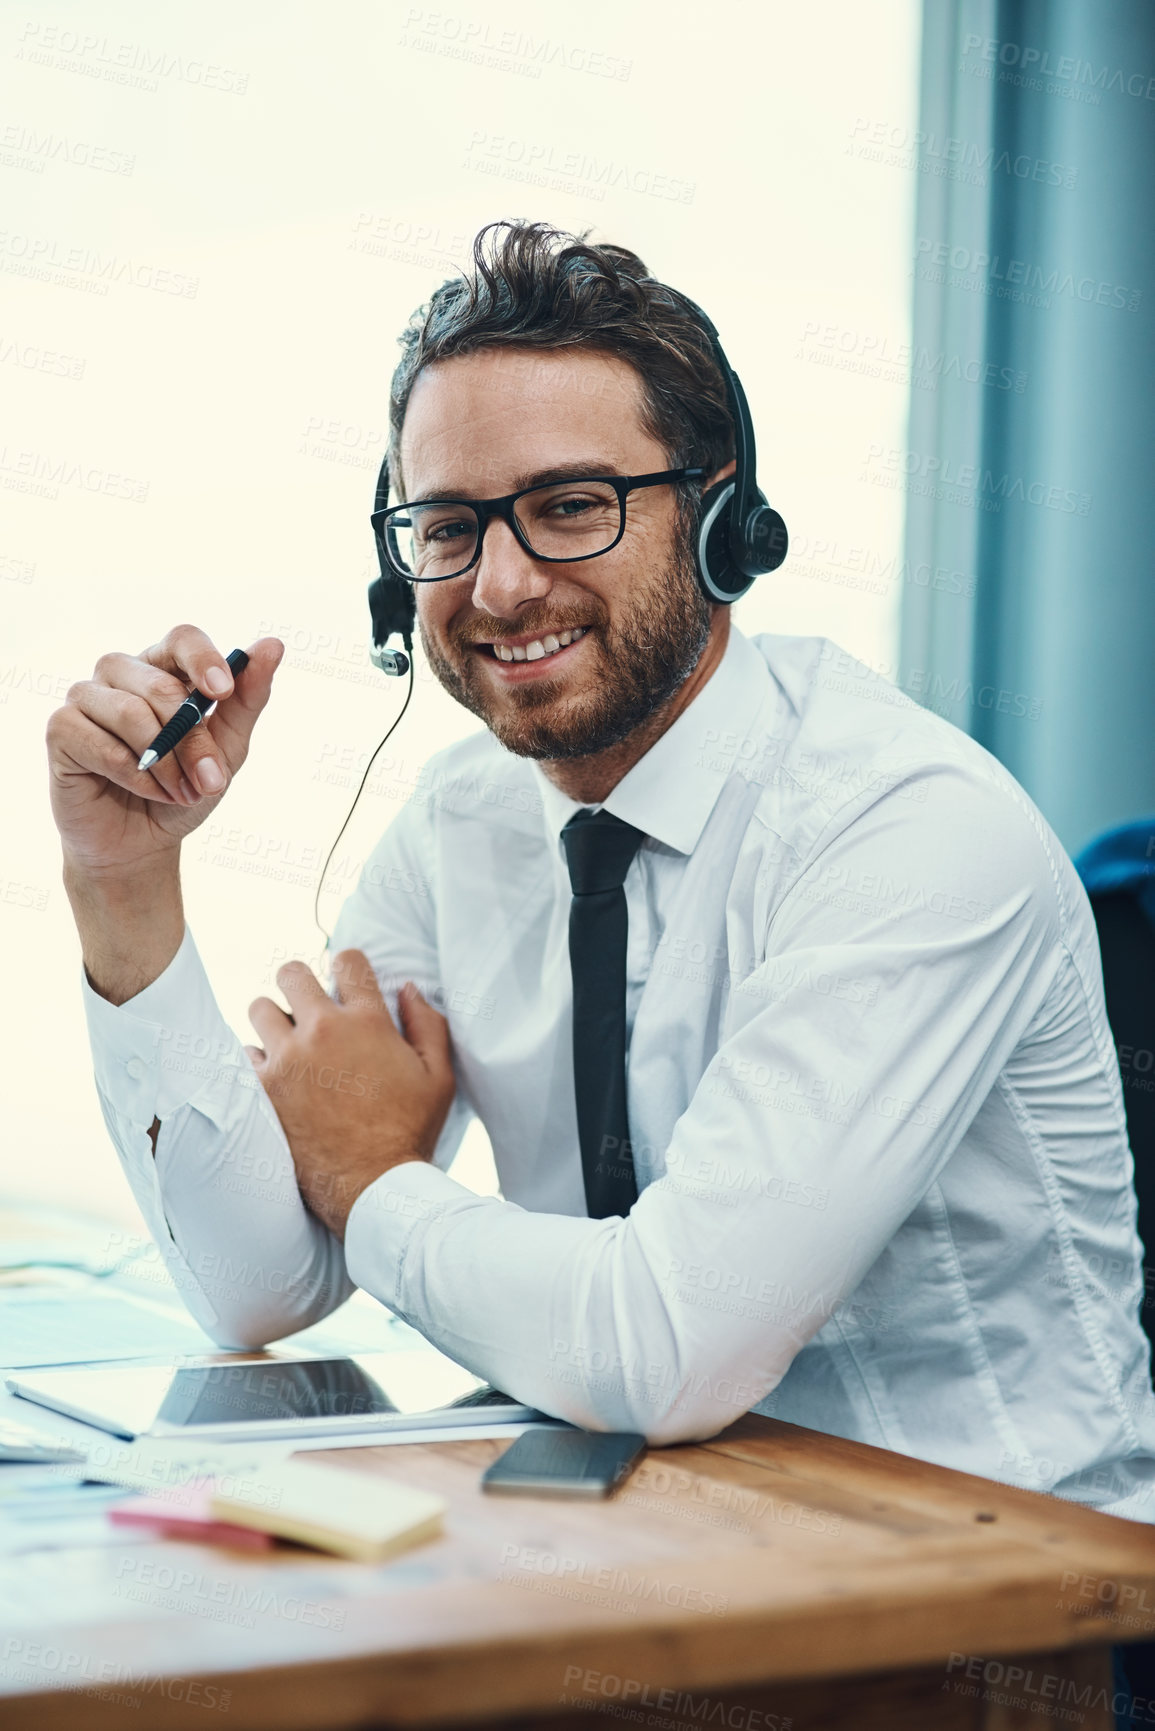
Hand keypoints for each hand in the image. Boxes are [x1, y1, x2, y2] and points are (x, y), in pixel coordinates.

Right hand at [47, 626, 283, 877]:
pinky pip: (99, 742)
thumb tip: (273, 644)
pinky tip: (144, 790)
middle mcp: (121, 673)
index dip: (202, 659)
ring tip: (178, 792)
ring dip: (164, 762)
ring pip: (130, 712)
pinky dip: (132, 774)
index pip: (182, 638)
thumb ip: (247, 699)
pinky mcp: (61, 729)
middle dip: (193, 741)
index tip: (223, 691)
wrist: (142, 843)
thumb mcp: (227, 749)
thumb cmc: (184, 789)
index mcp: (164, 668)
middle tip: (210, 781)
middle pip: (161, 686)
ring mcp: (86, 697)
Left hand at [245, 950, 454, 1239]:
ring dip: (273, 1019)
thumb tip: (409, 990)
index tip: (347, 982)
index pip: (347, 960)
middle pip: (291, 973)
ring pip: (259, 1008)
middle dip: (299, 982)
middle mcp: (323, 1031)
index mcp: (368, 1022)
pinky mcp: (263, 1090)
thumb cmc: (411, 1133)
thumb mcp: (439, 1077)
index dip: (348, 965)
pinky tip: (275, 1076)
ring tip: (287, 1041)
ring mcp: (287, 1059)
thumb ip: (428, 1025)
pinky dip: (258, 1061)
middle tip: (307, 1005)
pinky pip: (244, 1054)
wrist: (372, 1189)